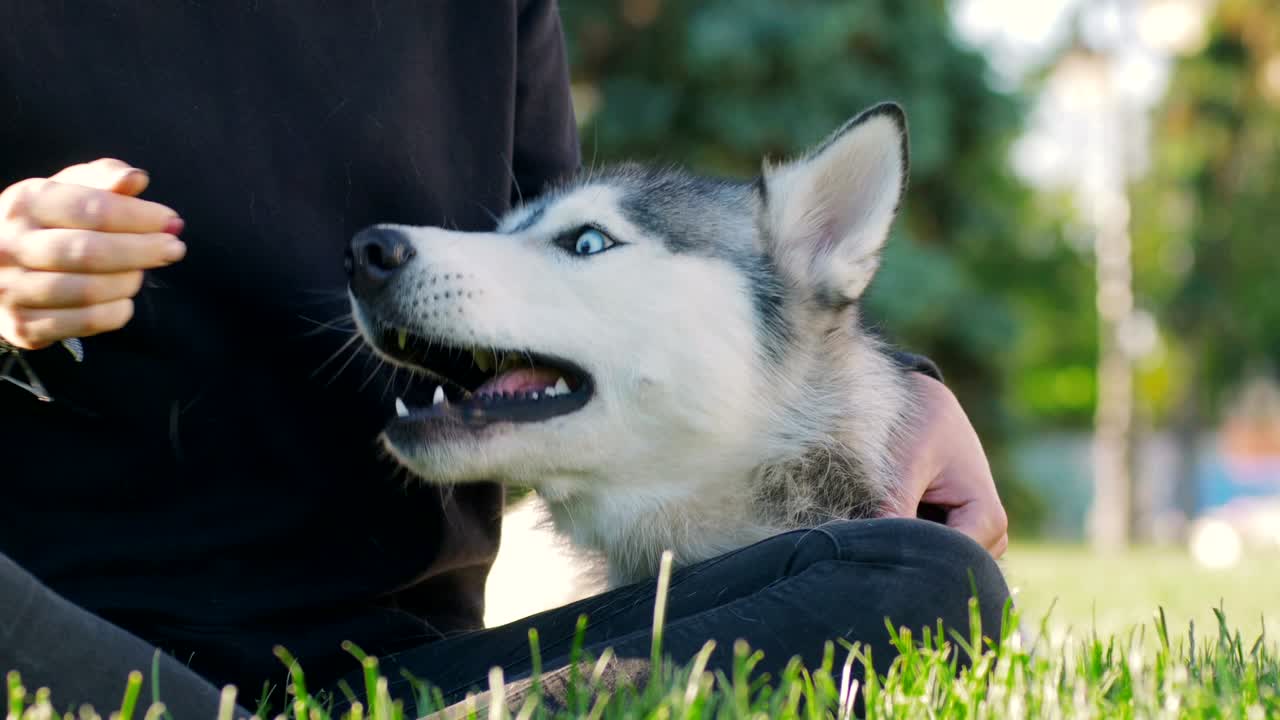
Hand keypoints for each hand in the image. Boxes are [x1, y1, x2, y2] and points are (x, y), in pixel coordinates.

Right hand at [0, 158, 185, 349]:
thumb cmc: (48, 223)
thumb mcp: (68, 190)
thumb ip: (103, 180)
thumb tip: (136, 180)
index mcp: (25, 204)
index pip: (91, 209)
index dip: (138, 216)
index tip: (170, 220)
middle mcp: (11, 246)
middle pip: (90, 252)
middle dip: (143, 250)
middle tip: (174, 248)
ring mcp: (12, 289)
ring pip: (89, 291)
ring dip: (130, 281)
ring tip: (141, 272)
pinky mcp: (23, 326)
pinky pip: (86, 322)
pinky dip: (117, 311)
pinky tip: (122, 298)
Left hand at [885, 373, 1008, 557]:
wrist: (925, 404)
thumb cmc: (920, 425)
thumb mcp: (906, 463)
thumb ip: (895, 506)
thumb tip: (871, 548)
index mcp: (987, 517)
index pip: (952, 562)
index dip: (913, 562)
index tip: (873, 554)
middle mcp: (990, 535)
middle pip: (946, 570)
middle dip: (909, 563)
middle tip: (865, 553)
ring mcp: (975, 539)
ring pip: (936, 566)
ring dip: (906, 556)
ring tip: (870, 541)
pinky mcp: (956, 537)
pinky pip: (929, 555)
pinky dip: (907, 547)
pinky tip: (880, 538)